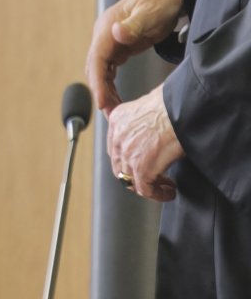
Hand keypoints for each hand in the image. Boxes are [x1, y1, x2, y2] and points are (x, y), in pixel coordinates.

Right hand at [86, 0, 184, 111]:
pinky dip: (110, 85)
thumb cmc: (159, 2)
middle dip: (100, 92)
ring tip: (114, 111)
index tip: (102, 102)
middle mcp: (104, 36)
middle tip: (110, 114)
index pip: (96, 60)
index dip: (97, 82)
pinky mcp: (118, 47)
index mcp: (107, 28)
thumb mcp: (149, 14)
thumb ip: (133, 25)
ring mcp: (109, 42)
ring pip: (100, 71)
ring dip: (104, 90)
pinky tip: (117, 97)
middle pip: (95, 68)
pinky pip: (109, 70)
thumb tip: (116, 33)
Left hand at [106, 84, 184, 201]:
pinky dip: (158, 194)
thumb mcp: (148, 106)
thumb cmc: (173, 105)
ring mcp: (127, 153)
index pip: (116, 148)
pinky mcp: (141, 167)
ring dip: (149, 186)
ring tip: (165, 186)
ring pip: (131, 180)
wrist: (181, 109)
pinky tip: (169, 191)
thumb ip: (142, 121)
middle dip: (136, 176)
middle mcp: (117, 137)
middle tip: (154, 179)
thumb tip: (152, 132)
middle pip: (120, 166)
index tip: (142, 165)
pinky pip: (145, 190)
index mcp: (117, 120)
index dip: (129, 161)